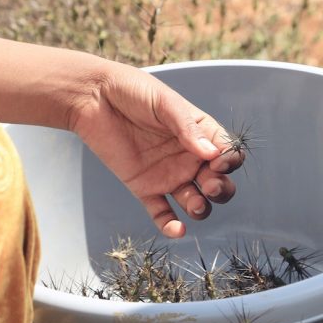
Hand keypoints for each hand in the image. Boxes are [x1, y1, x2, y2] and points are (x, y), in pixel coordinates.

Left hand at [69, 63, 242, 238]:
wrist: (93, 99)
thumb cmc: (132, 92)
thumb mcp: (164, 103)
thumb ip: (186, 127)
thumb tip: (212, 153)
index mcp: (200, 133)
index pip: (226, 154)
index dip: (229, 162)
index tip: (219, 162)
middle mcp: (188, 157)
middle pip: (217, 183)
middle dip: (220, 189)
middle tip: (210, 186)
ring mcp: (167, 175)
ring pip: (194, 201)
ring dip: (201, 208)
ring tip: (195, 205)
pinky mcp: (144, 188)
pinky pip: (162, 213)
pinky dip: (170, 225)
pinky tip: (177, 230)